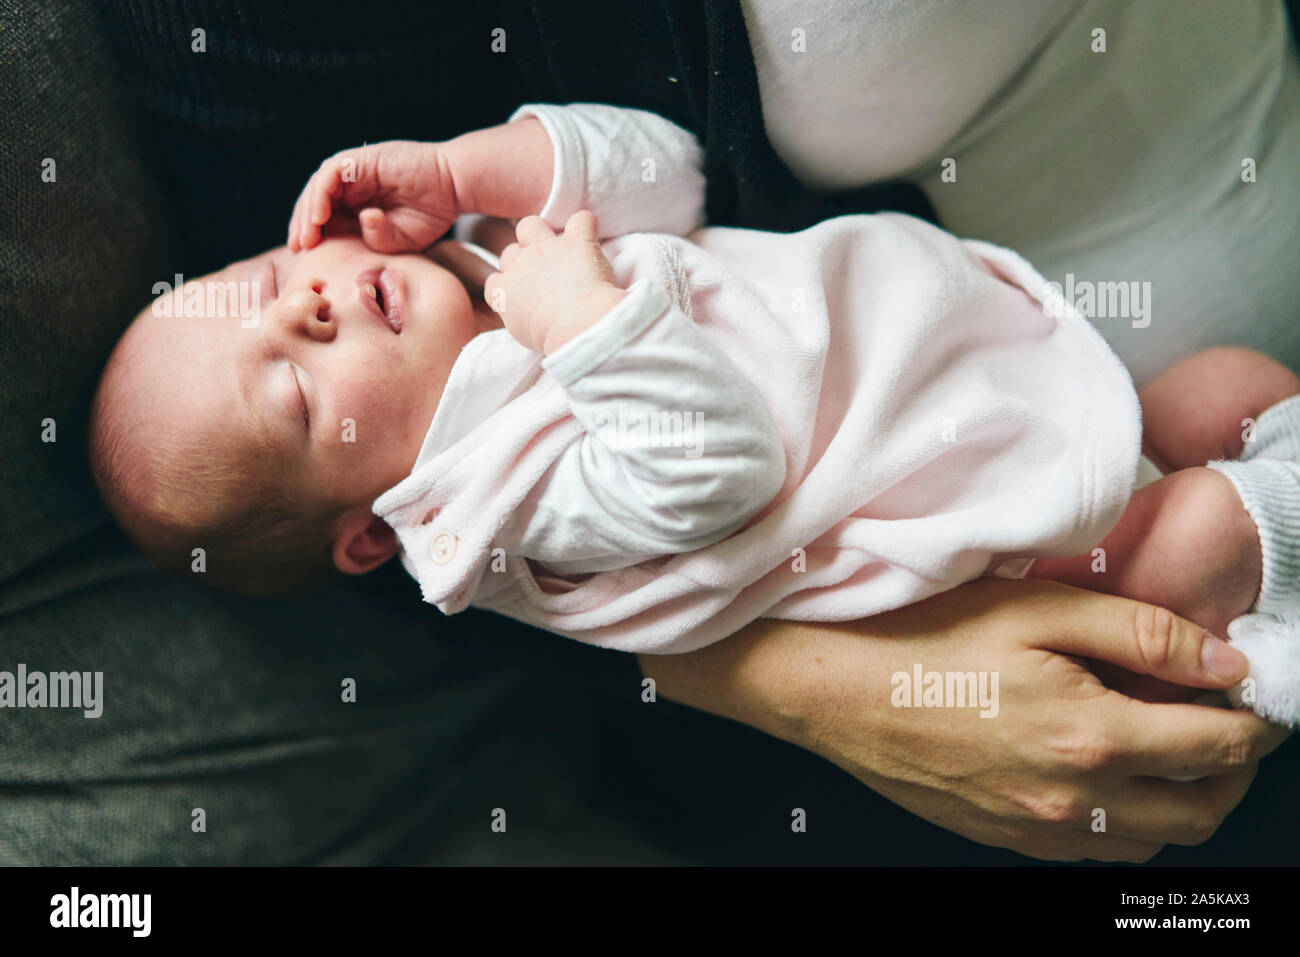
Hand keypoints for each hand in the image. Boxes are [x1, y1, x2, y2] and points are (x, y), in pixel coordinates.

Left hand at [287, 141, 457, 252]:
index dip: (311, 235)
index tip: (305, 257)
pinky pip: (331, 173)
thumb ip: (376, 239)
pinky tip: (321, 216)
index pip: (322, 218)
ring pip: (318, 187)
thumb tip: (363, 221)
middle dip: (303, 225)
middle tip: (299, 249)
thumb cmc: (430, 214)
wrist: (454, 187)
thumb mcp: (400, 240)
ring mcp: (354, 171)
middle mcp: (350, 187)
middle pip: (313, 202)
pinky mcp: (362, 159)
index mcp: (355, 206)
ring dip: (309, 211)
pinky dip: (322, 193)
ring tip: (309, 236)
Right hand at [484, 212, 626, 354]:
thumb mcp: (524, 334)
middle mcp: (521, 264)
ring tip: (558, 247)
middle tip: (543, 275)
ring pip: (531, 224)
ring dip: (542, 232)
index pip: (495, 280)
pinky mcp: (577, 242)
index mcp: (504, 291)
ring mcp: (548, 249)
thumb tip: (526, 316)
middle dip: (523, 260)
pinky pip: (581, 220)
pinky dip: (586, 226)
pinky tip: (591, 237)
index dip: (509, 284)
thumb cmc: (551, 338)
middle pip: (511, 251)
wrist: (576, 325)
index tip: (523, 295)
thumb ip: (519, 317)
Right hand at [641, 578, 1290, 860]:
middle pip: (1199, 811)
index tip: (1252, 698)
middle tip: (1224, 726)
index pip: (1215, 747)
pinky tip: (1105, 776)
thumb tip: (1222, 661)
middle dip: (1232, 771)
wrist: (840, 692)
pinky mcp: (1007, 837)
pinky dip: (1127, 822)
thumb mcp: (1037, 608)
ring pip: (1153, 842)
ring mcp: (1039, 828)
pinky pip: (1096, 851)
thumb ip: (1141, 631)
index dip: (1252, 722)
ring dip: (1183, 803)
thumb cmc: (928, 639)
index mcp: (1090, 735)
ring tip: (1169, 752)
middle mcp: (1074, 798)